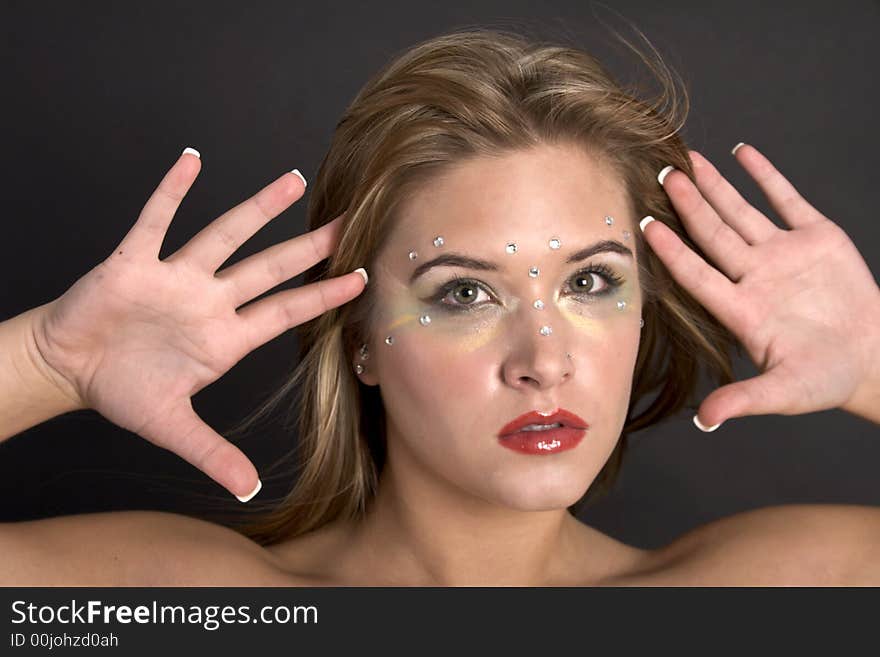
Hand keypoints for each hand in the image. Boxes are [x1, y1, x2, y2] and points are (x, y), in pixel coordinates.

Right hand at [31, 150, 365, 499]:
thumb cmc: (123, 390)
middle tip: (349, 221)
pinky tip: (191, 160)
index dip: (322, 297)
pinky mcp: (133, 263)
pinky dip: (170, 192)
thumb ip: (213, 454)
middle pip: (268, 267)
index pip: (285, 312)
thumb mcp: (173, 428)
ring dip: (257, 209)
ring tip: (294, 181)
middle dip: (308, 248)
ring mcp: (175, 278)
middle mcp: (209, 301)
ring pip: (225, 235)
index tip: (361, 278)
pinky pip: (155, 220)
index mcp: (225, 337)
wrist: (69, 368)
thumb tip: (248, 491)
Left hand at [642, 143, 879, 429]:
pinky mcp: (816, 238)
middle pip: (713, 234)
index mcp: (742, 309)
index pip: (697, 274)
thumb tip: (703, 422)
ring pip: (741, 212)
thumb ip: (744, 401)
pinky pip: (787, 199)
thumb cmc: (827, 379)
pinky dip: (766, 175)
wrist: (874, 358)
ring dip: (716, 186)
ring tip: (689, 160)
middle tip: (662, 175)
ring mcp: (782, 255)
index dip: (672, 251)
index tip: (646, 226)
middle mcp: (754, 276)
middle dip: (688, 205)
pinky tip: (743, 152)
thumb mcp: (785, 392)